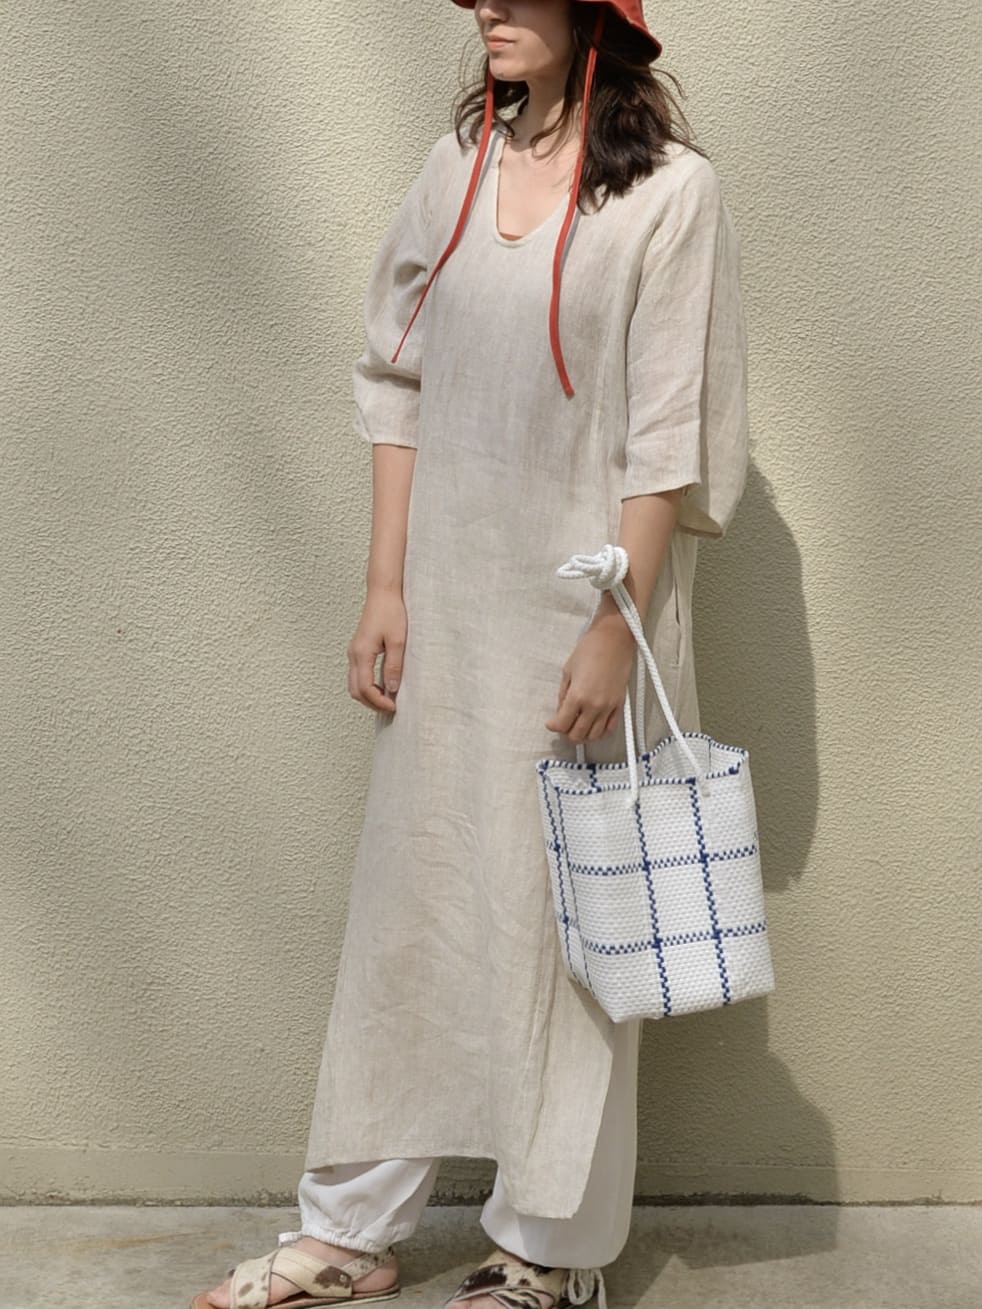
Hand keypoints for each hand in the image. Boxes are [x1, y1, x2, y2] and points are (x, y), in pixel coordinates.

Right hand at [347, 586, 407, 713]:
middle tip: (391, 708)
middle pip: (355, 691)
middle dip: (371, 703)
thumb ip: (393, 666)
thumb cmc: (391, 612)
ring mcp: (354, 652)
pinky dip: (367, 685)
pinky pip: (357, 675)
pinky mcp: (358, 650)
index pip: (365, 689)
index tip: (394, 707)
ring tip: (388, 699)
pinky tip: (383, 685)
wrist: (383, 593)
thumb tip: (392, 689)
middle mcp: (353, 655)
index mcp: (362, 654)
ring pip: (354, 684)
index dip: (379, 702)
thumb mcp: (398, 641)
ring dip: (368, 696)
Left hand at [544, 617, 635, 743]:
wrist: (614, 640)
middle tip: (562, 726)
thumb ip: (563, 694)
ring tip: (577, 727)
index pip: (562, 724)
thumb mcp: (568, 671)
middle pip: (577, 735)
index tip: (550, 723)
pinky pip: (610, 728)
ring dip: (583, 735)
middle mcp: (594, 706)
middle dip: (566, 733)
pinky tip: (593, 726)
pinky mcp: (620, 704)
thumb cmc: (589, 649)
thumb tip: (561, 710)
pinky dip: (600, 731)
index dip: (553, 726)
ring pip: (594, 735)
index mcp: (577, 696)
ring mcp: (608, 707)